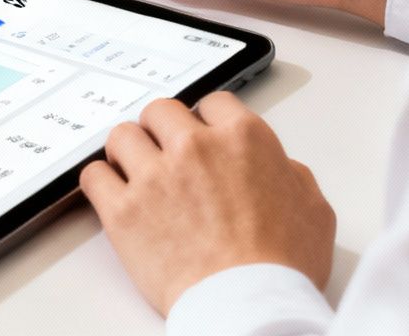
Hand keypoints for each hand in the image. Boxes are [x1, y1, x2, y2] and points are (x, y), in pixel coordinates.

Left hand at [81, 94, 334, 314]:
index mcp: (243, 140)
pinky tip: (114, 194)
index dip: (207, 120)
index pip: (212, 102)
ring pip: (123, 136)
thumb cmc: (283, 267)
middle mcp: (195, 148)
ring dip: (128, 151)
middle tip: (166, 153)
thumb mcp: (314, 210)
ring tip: (136, 171)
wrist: (249, 307)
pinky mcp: (122, 209)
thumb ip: (291, 175)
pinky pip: (94, 175)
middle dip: (163, 130)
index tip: (202, 135)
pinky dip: (101, 182)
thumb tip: (278, 167)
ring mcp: (154, 176)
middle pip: (160, 111)